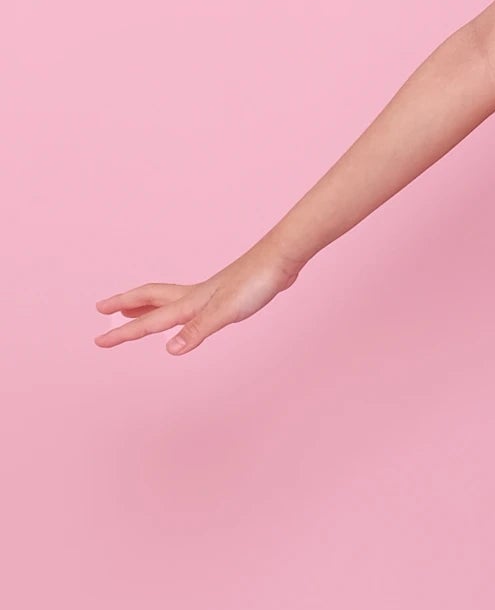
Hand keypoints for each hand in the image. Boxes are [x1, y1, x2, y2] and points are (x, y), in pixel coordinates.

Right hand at [94, 241, 300, 355]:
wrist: (281, 259)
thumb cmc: (256, 282)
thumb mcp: (226, 312)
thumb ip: (197, 330)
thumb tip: (169, 349)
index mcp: (190, 302)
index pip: (149, 321)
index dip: (123, 333)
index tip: (98, 342)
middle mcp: (195, 296)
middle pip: (149, 299)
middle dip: (124, 306)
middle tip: (101, 309)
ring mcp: (210, 293)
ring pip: (168, 299)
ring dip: (147, 305)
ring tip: (131, 310)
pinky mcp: (226, 294)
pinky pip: (189, 303)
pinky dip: (177, 308)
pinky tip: (185, 314)